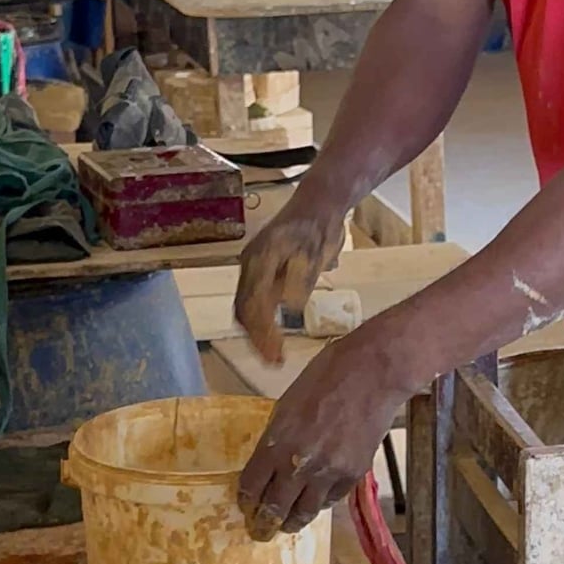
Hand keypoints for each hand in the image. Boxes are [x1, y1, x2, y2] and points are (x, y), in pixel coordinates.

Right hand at [235, 195, 346, 363]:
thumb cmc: (320, 227)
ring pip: (245, 305)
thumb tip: (291, 305)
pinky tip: (271, 335)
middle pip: (244, 307)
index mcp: (261, 258)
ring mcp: (252, 265)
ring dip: (255, 331)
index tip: (275, 355)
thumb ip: (303, 277)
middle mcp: (250, 263)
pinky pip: (251, 299)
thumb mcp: (317, 251)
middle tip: (274, 361)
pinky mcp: (259, 269)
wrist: (318, 202)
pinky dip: (258, 320)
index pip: (253, 303)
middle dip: (256, 338)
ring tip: (272, 354)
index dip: (262, 333)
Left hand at [238, 333, 410, 540]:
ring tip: (287, 525)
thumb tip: (270, 461)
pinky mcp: (353, 474)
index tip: (245, 505)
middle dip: (264, 523)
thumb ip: (277, 436)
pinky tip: (316, 502)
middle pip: (274, 507)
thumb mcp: (288, 404)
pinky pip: (331, 499)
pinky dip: (321, 503)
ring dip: (292, 522)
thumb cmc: (326, 375)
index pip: (252, 485)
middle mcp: (299, 463)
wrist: (372, 372)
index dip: (246, 500)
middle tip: (260, 531)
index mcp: (277, 441)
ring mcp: (328, 472)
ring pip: (304, 513)